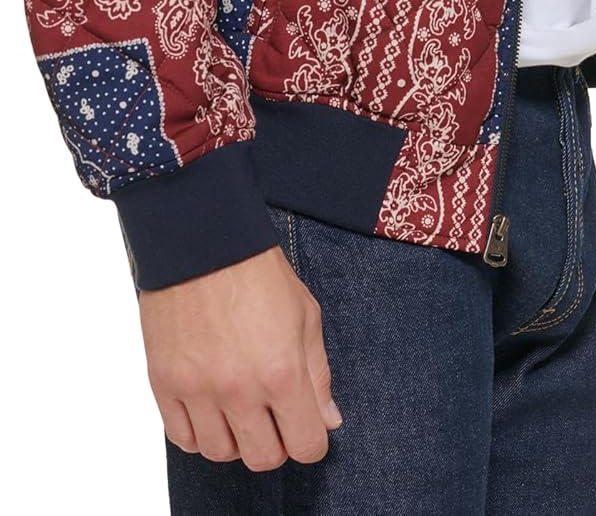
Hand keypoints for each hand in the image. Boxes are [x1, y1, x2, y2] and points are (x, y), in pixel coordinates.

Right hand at [139, 245, 341, 471]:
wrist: (202, 240)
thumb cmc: (258, 272)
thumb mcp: (306, 315)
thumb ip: (318, 374)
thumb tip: (327, 420)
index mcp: (282, 372)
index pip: (305, 446)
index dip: (312, 441)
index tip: (307, 427)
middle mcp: (239, 390)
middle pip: (263, 458)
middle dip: (276, 443)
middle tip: (274, 417)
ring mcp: (198, 390)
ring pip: (220, 454)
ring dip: (235, 439)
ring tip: (240, 409)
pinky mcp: (164, 383)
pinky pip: (182, 438)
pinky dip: (199, 433)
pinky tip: (210, 408)